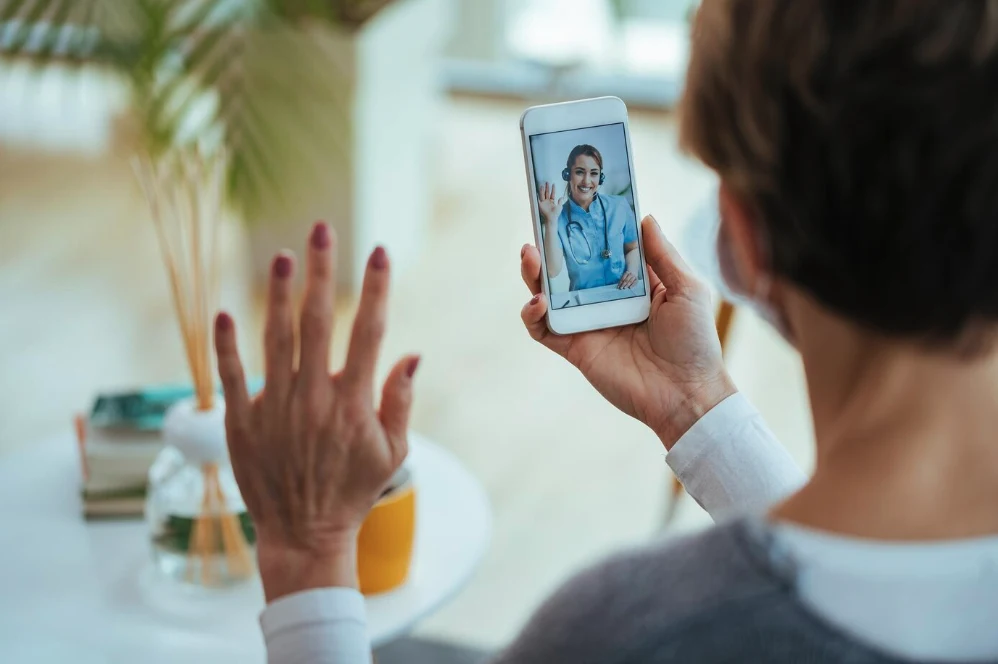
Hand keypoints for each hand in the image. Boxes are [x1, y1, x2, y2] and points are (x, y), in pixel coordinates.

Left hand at [213, 221, 418, 601]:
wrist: (305, 533)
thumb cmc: (354, 491)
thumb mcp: (392, 451)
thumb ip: (399, 400)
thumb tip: (412, 354)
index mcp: (353, 402)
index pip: (368, 332)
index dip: (375, 288)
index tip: (379, 252)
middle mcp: (314, 397)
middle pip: (316, 321)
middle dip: (320, 270)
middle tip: (321, 229)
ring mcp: (275, 408)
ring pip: (275, 339)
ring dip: (277, 294)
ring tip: (281, 256)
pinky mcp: (243, 423)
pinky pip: (234, 376)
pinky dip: (229, 345)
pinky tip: (226, 313)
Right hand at [520, 215, 735, 448]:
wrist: (687, 393)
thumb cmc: (696, 342)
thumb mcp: (687, 289)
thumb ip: (662, 255)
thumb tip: (644, 217)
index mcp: (631, 283)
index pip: (602, 249)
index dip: (586, 229)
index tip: (573, 204)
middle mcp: (605, 300)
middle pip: (568, 268)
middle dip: (550, 246)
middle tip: (540, 224)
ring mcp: (587, 324)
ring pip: (549, 294)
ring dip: (534, 274)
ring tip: (530, 255)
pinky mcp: (575, 348)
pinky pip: (543, 329)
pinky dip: (532, 315)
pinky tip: (537, 302)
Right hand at [538, 182, 565, 223]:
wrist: (551, 218)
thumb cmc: (555, 214)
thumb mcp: (560, 207)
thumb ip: (560, 202)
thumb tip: (562, 197)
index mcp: (552, 201)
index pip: (552, 193)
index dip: (553, 189)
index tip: (553, 184)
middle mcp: (547, 201)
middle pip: (547, 193)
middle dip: (547, 188)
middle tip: (547, 182)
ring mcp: (544, 202)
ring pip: (543, 194)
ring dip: (542, 190)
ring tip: (542, 185)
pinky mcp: (540, 204)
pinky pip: (539, 198)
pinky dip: (538, 195)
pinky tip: (538, 191)